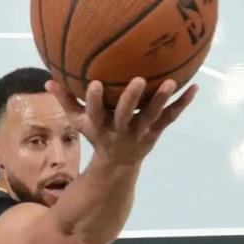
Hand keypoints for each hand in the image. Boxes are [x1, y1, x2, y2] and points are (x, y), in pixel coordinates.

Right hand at [46, 78, 197, 166]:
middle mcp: (120, 131)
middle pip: (126, 115)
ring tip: (171, 82)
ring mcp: (140, 133)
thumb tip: (48, 82)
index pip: (95, 113)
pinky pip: (170, 117)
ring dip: (161, 100)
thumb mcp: (79, 123)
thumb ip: (66, 101)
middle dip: (131, 99)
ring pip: (152, 116)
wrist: (119, 164)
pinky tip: (195, 87)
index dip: (95, 100)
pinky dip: (183, 104)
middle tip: (138, 80)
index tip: (96, 83)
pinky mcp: (156, 132)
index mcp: (100, 127)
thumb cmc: (97, 136)